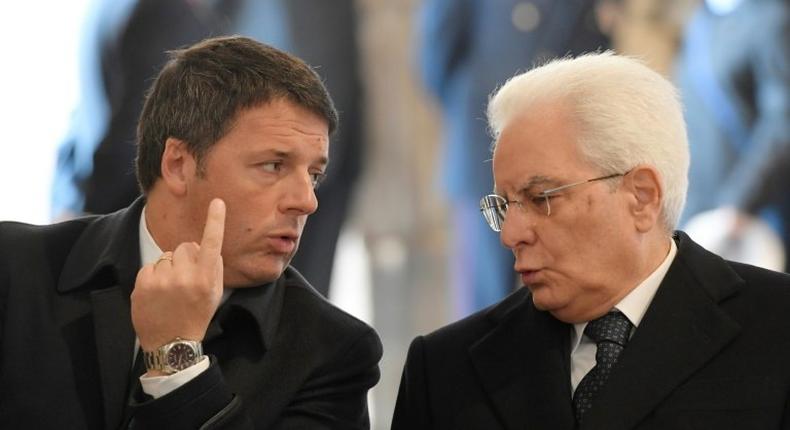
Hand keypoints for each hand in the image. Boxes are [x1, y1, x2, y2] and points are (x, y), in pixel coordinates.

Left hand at [132, 198, 225, 352]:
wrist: (171, 344)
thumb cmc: (196, 315)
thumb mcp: (214, 293)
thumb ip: (212, 267)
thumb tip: (204, 243)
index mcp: (206, 279)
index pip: (212, 243)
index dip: (215, 221)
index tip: (217, 202)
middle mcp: (185, 277)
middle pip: (185, 247)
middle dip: (186, 257)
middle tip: (186, 279)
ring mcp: (162, 280)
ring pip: (167, 256)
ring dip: (169, 268)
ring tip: (171, 290)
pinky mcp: (142, 284)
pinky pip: (151, 266)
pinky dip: (154, 276)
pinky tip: (158, 293)